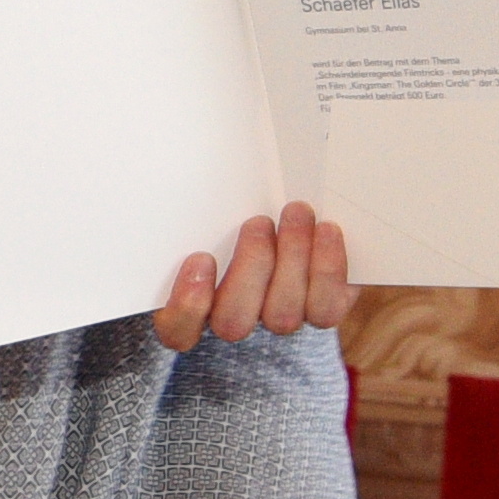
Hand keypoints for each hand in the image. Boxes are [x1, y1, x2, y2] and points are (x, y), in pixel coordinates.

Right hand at [160, 203, 347, 349]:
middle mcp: (235, 320)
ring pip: (282, 315)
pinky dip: (328, 269)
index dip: (187, 305)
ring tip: (296, 212)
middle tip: (258, 222)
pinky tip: (327, 229)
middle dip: (250, 268)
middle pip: (233, 321)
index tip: (201, 258)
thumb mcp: (210, 219)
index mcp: (193, 306)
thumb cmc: (232, 218)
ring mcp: (279, 319)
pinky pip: (327, 308)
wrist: (292, 230)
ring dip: (292, 259)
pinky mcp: (321, 310)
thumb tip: (170, 169)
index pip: (177, 330)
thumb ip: (199, 218)